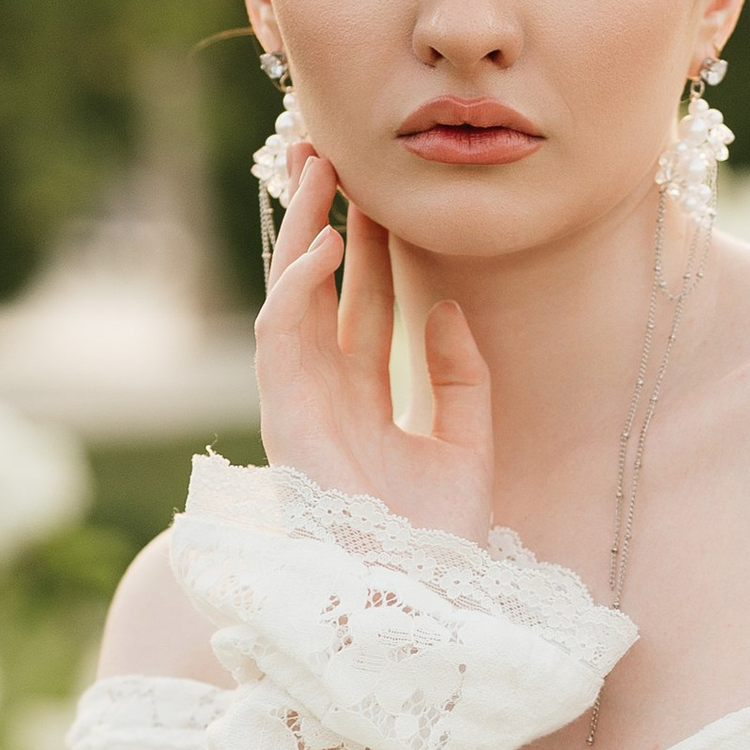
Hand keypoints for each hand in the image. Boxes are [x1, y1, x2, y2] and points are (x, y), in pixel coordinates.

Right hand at [255, 156, 494, 542]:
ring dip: (302, 233)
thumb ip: (459, 376)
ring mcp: (301, 401)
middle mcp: (328, 393)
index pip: (366, 304)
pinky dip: (299, 288)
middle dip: (322, 221)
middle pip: (321, 289)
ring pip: (292, 297)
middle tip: (329, 154)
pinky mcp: (283, 414)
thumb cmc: (440, 539)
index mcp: (368, 399)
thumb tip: (443, 307)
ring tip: (318, 171)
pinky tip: (324, 246)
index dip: (371, 247)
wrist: (419, 595)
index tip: (382, 190)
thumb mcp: (468, 443)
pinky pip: (281, 335)